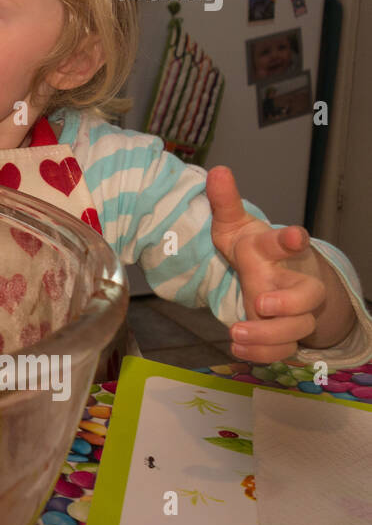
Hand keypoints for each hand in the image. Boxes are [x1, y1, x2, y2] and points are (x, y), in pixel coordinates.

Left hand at [207, 166, 325, 361]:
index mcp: (276, 249)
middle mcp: (291, 281)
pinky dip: (263, 353)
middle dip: (288, 304)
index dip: (292, 239)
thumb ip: (224, 202)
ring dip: (269, 335)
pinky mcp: (284, 332)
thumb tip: (217, 171)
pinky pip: (283, 350)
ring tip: (236, 333)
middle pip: (307, 295)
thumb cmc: (253, 250)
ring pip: (296, 328)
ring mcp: (292, 310)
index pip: (289, 242)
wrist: (271, 277)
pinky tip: (238, 349)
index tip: (292, 235)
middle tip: (260, 305)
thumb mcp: (232, 226)